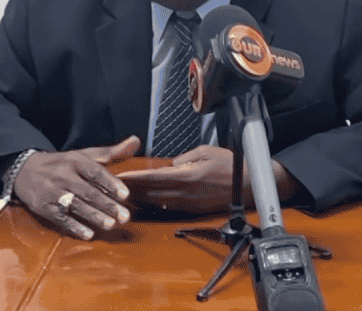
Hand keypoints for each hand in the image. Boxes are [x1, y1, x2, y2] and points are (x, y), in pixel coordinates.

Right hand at [13, 136, 139, 239]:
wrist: (24, 170)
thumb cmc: (62, 164)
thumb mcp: (84, 155)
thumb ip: (111, 152)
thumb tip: (136, 141)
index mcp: (75, 160)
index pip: (95, 172)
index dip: (111, 183)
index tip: (125, 194)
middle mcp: (63, 175)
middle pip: (88, 191)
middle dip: (107, 205)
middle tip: (124, 216)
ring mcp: (52, 191)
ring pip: (76, 205)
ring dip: (94, 216)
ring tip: (110, 224)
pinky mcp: (43, 206)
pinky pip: (60, 218)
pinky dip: (74, 226)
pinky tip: (88, 234)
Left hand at [117, 145, 301, 214]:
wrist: (248, 185)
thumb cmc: (229, 164)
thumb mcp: (205, 151)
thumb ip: (183, 158)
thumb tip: (170, 165)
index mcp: (188, 176)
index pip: (154, 176)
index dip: (135, 176)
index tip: (120, 175)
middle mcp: (186, 193)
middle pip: (152, 192)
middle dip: (132, 189)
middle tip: (113, 186)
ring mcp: (189, 204)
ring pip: (157, 202)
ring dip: (140, 198)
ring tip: (123, 195)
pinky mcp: (193, 210)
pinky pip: (168, 208)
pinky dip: (154, 205)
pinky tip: (144, 202)